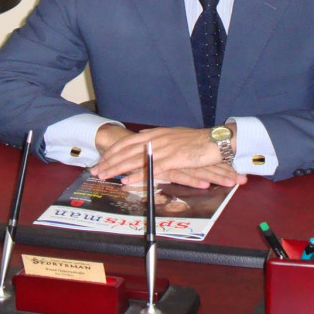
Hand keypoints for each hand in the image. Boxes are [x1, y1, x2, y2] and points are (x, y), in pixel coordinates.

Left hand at [91, 126, 246, 188]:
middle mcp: (158, 139)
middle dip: (110, 161)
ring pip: (136, 159)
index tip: (102, 161)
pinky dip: (138, 174)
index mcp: (156, 134)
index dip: (113, 152)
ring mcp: (166, 149)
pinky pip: (153, 168)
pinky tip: (127, 180)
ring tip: (105, 175)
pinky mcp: (176, 159)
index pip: (128, 142)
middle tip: (96, 170)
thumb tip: (143, 139)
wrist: (218, 140)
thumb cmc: (198, 141)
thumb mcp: (174, 137)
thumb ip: (158, 139)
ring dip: (118, 168)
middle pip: (128, 150)